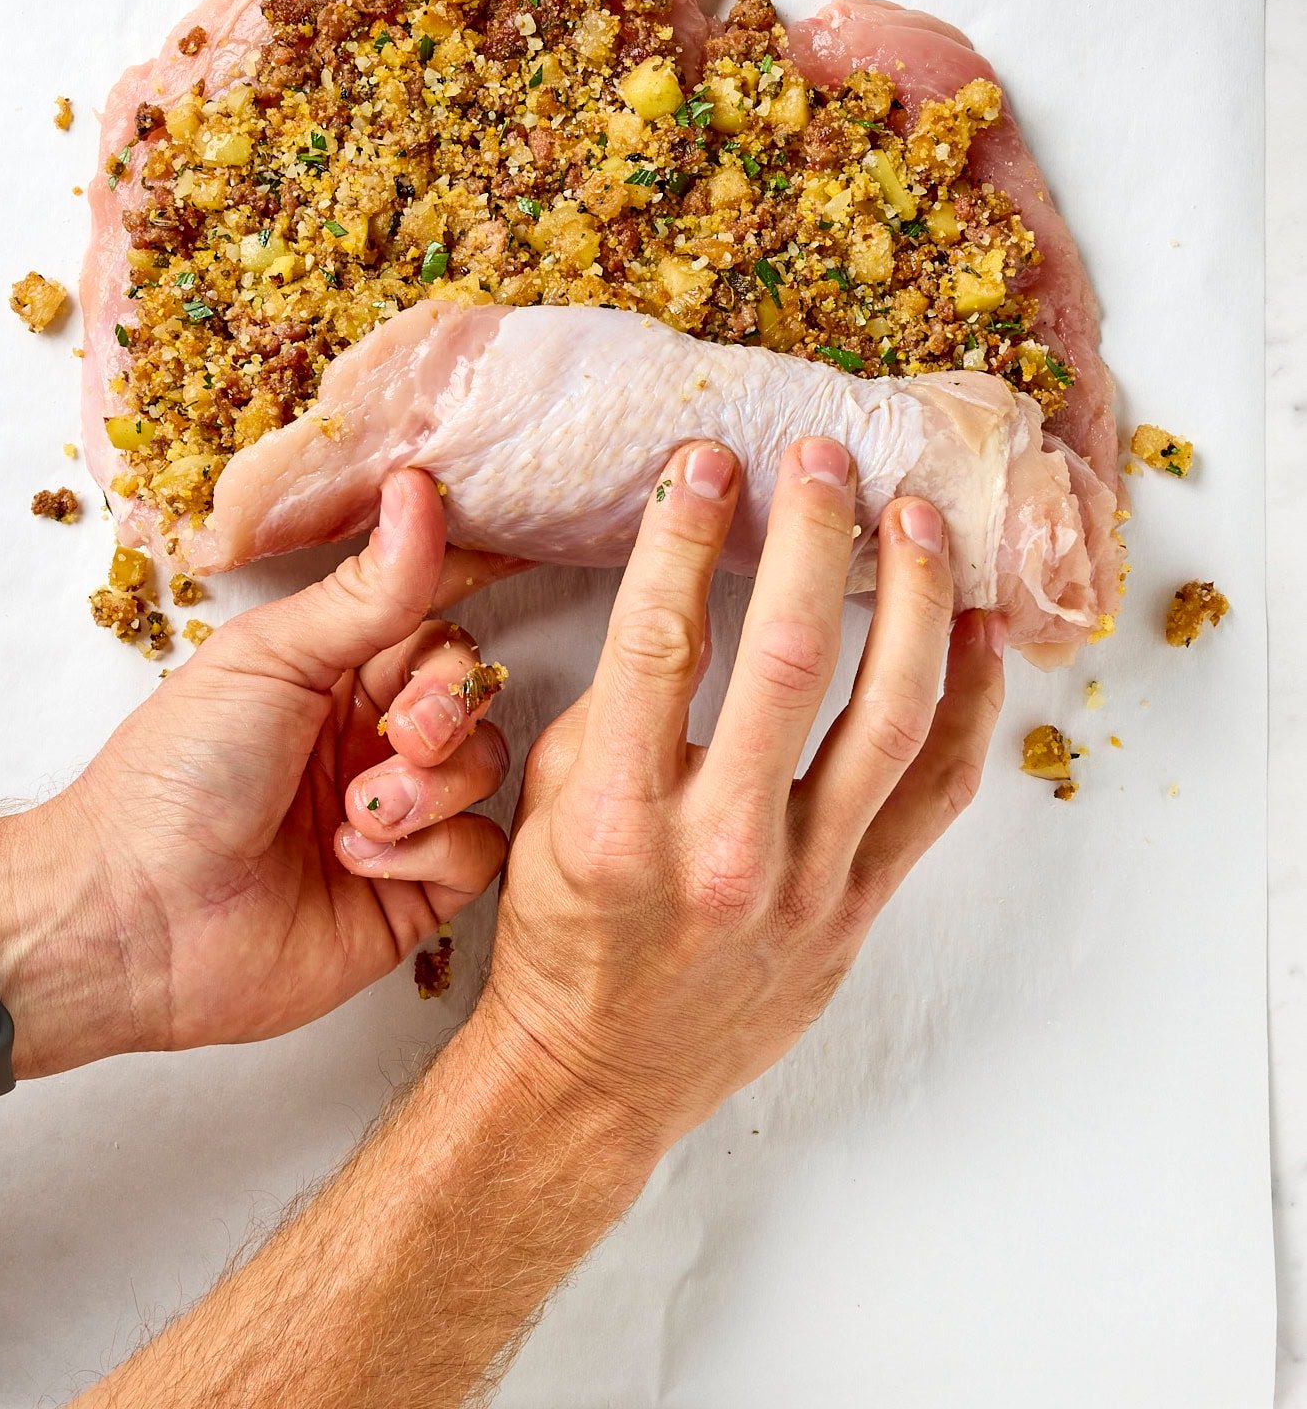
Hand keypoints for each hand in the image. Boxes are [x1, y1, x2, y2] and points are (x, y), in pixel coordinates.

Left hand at [0, 471, 523, 1076]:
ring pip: (484, 765)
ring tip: (361, 815)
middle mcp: (369, 735)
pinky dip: (431, 851)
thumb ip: (365, 591)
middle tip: (403, 734)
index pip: (428, 615)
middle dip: (450, 704)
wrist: (139, 921)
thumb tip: (415, 490)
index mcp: (333, 669)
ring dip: (433, 784)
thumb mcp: (270, 659)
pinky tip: (360, 861)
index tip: (507, 567)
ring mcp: (395, 813)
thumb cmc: (178, 777)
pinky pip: (479, 849)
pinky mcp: (412, 890)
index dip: (460, 602)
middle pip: (469, 688)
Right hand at [478, 436, 1004, 1152]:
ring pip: (893, 716)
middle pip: (794, 657)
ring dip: (914, 600)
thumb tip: (685, 589)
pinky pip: (938, 791)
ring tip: (915, 518)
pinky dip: (970, 701)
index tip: (707, 460)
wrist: (603, 1070)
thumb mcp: (555, 805)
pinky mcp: (860, 906)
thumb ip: (616, 704)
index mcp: (622, 817)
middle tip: (825, 458)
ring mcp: (807, 882)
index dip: (686, 535)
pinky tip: (975, 628)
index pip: (661, 641)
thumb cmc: (567, 929)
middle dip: (814, 535)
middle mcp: (723, 848)